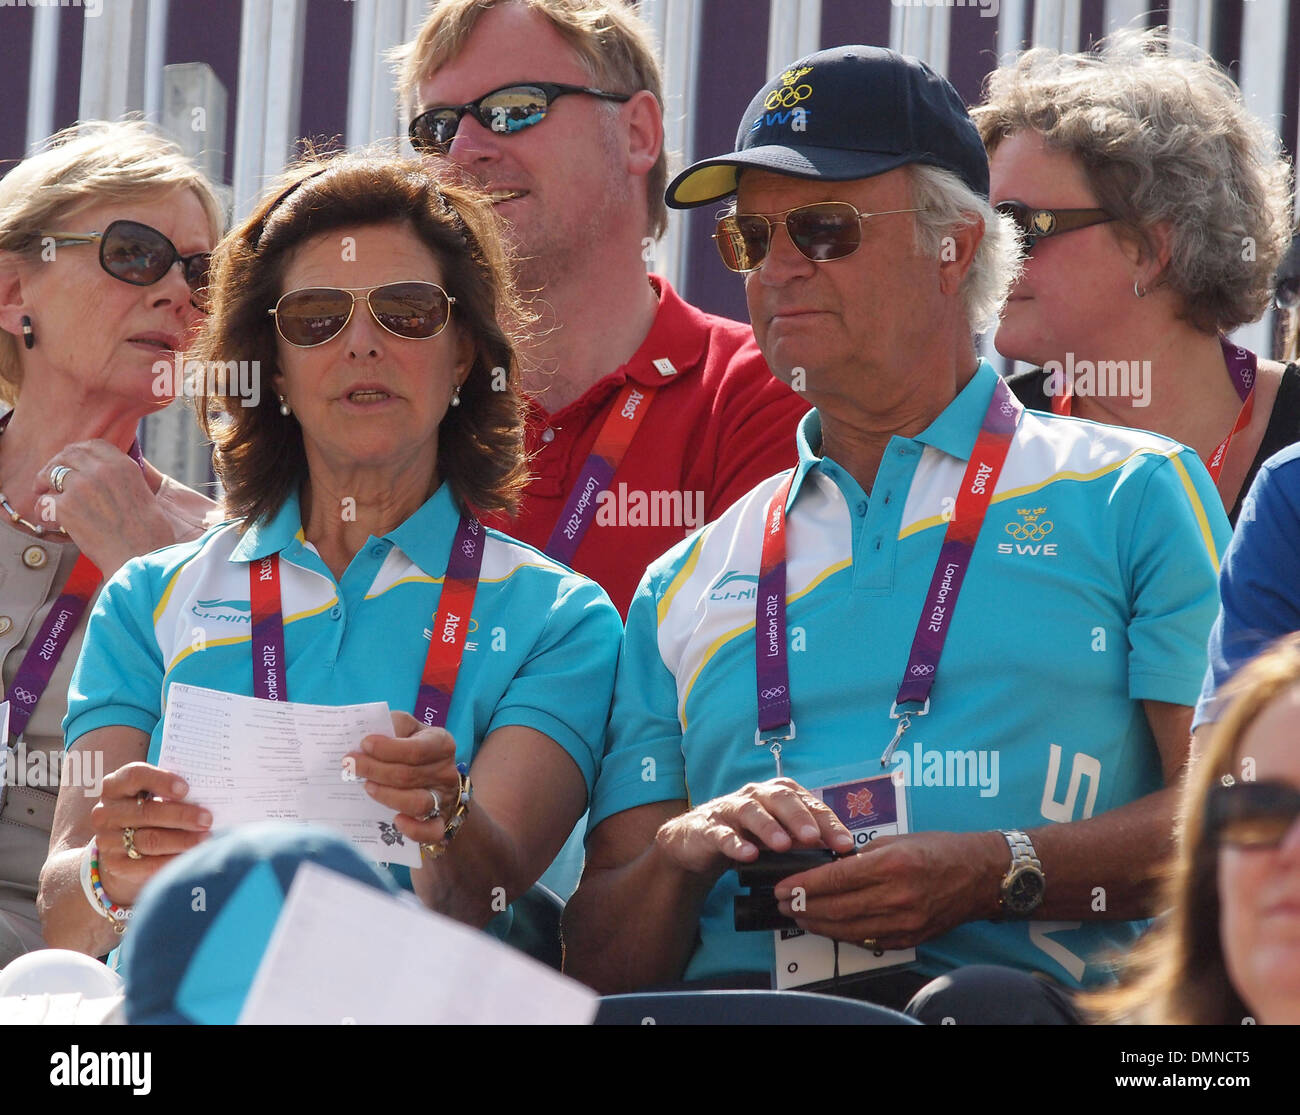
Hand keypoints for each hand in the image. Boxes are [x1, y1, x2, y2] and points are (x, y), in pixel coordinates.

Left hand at [33, 441, 173, 574]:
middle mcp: (101, 470)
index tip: (73, 461)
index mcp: (123, 465)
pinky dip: (42, 508)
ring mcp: (81, 486)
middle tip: (51, 477)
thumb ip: (124, 481)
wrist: (142, 557)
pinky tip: (47, 516)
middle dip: (57, 463)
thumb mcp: (144, 495)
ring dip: (44, 482)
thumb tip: (107, 480)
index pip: (93, 445)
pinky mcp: (66, 507)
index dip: (79, 451)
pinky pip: (44, 500)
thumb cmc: (148, 534)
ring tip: (41, 492)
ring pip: (51, 473)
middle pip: (69, 454)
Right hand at [90, 763, 212, 905]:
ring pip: (149, 840)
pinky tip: (192, 857)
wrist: (123, 846)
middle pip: (146, 812)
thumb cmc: (149, 809)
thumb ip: (172, 791)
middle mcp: (106, 812)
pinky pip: (148, 865)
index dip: (161, 780)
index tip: (186, 789)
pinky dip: (174, 861)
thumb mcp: (152, 794)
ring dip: (182, 840)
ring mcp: (107, 840)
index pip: (135, 776)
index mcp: (115, 786)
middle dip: (181, 816)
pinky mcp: (116, 865)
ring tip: (206, 838)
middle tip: (208, 819)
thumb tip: (210, 793)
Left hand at [345, 710, 460, 853]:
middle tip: (349, 764)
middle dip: (374, 770)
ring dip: (387, 796)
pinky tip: (396, 821)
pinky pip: (431, 831)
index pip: (416, 749)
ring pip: (418, 803)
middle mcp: (446, 771)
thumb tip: (368, 732)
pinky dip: (414, 829)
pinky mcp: (440, 821)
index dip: (388, 748)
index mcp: (441, 743)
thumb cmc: (412, 748)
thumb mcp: (408, 729)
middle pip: (409, 775)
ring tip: (366, 786)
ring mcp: (444, 799)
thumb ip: (393, 725)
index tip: (363, 744)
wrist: (433, 778)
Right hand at [654, 777, 854, 879]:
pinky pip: (723, 833)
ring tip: (783, 845)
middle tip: (814, 838)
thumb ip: (805, 840)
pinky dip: (735, 843)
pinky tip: (748, 855)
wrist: (699, 841)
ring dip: (769, 826)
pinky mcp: (709, 828)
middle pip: (781, 798)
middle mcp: (757, 795)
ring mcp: (731, 809)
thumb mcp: (779, 836)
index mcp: (779, 795)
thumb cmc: (748, 836)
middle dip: (799, 817)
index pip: (808, 804)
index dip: (828, 823)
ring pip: (752, 811)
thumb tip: (840, 854)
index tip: (844, 844)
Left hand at [773, 829, 1005, 948]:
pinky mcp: (909, 938)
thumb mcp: (897, 840)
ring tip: (799, 916)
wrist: (980, 875)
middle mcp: (896, 896)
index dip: (802, 886)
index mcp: (890, 865)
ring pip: (847, 929)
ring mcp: (904, 922)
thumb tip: (829, 868)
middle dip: (802, 906)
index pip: (834, 879)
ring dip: (818, 924)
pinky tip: (829, 926)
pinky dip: (843, 934)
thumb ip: (860, 856)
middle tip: (782, 903)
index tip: (781, 887)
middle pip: (835, 908)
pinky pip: (866, 940)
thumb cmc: (939, 850)